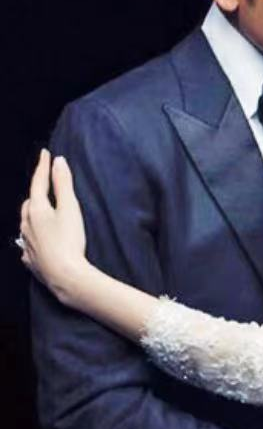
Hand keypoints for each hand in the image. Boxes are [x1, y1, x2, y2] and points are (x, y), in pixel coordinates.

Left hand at [20, 149, 88, 305]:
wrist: (65, 275)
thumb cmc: (70, 240)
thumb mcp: (71, 208)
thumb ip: (64, 184)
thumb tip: (59, 161)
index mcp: (36, 209)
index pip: (38, 182)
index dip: (43, 167)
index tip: (46, 153)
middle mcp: (26, 224)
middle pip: (30, 202)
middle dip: (38, 192)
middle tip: (47, 185)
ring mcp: (26, 242)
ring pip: (26, 222)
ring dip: (34, 213)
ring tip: (44, 211)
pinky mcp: (30, 258)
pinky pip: (28, 242)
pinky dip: (34, 236)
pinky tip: (40, 240)